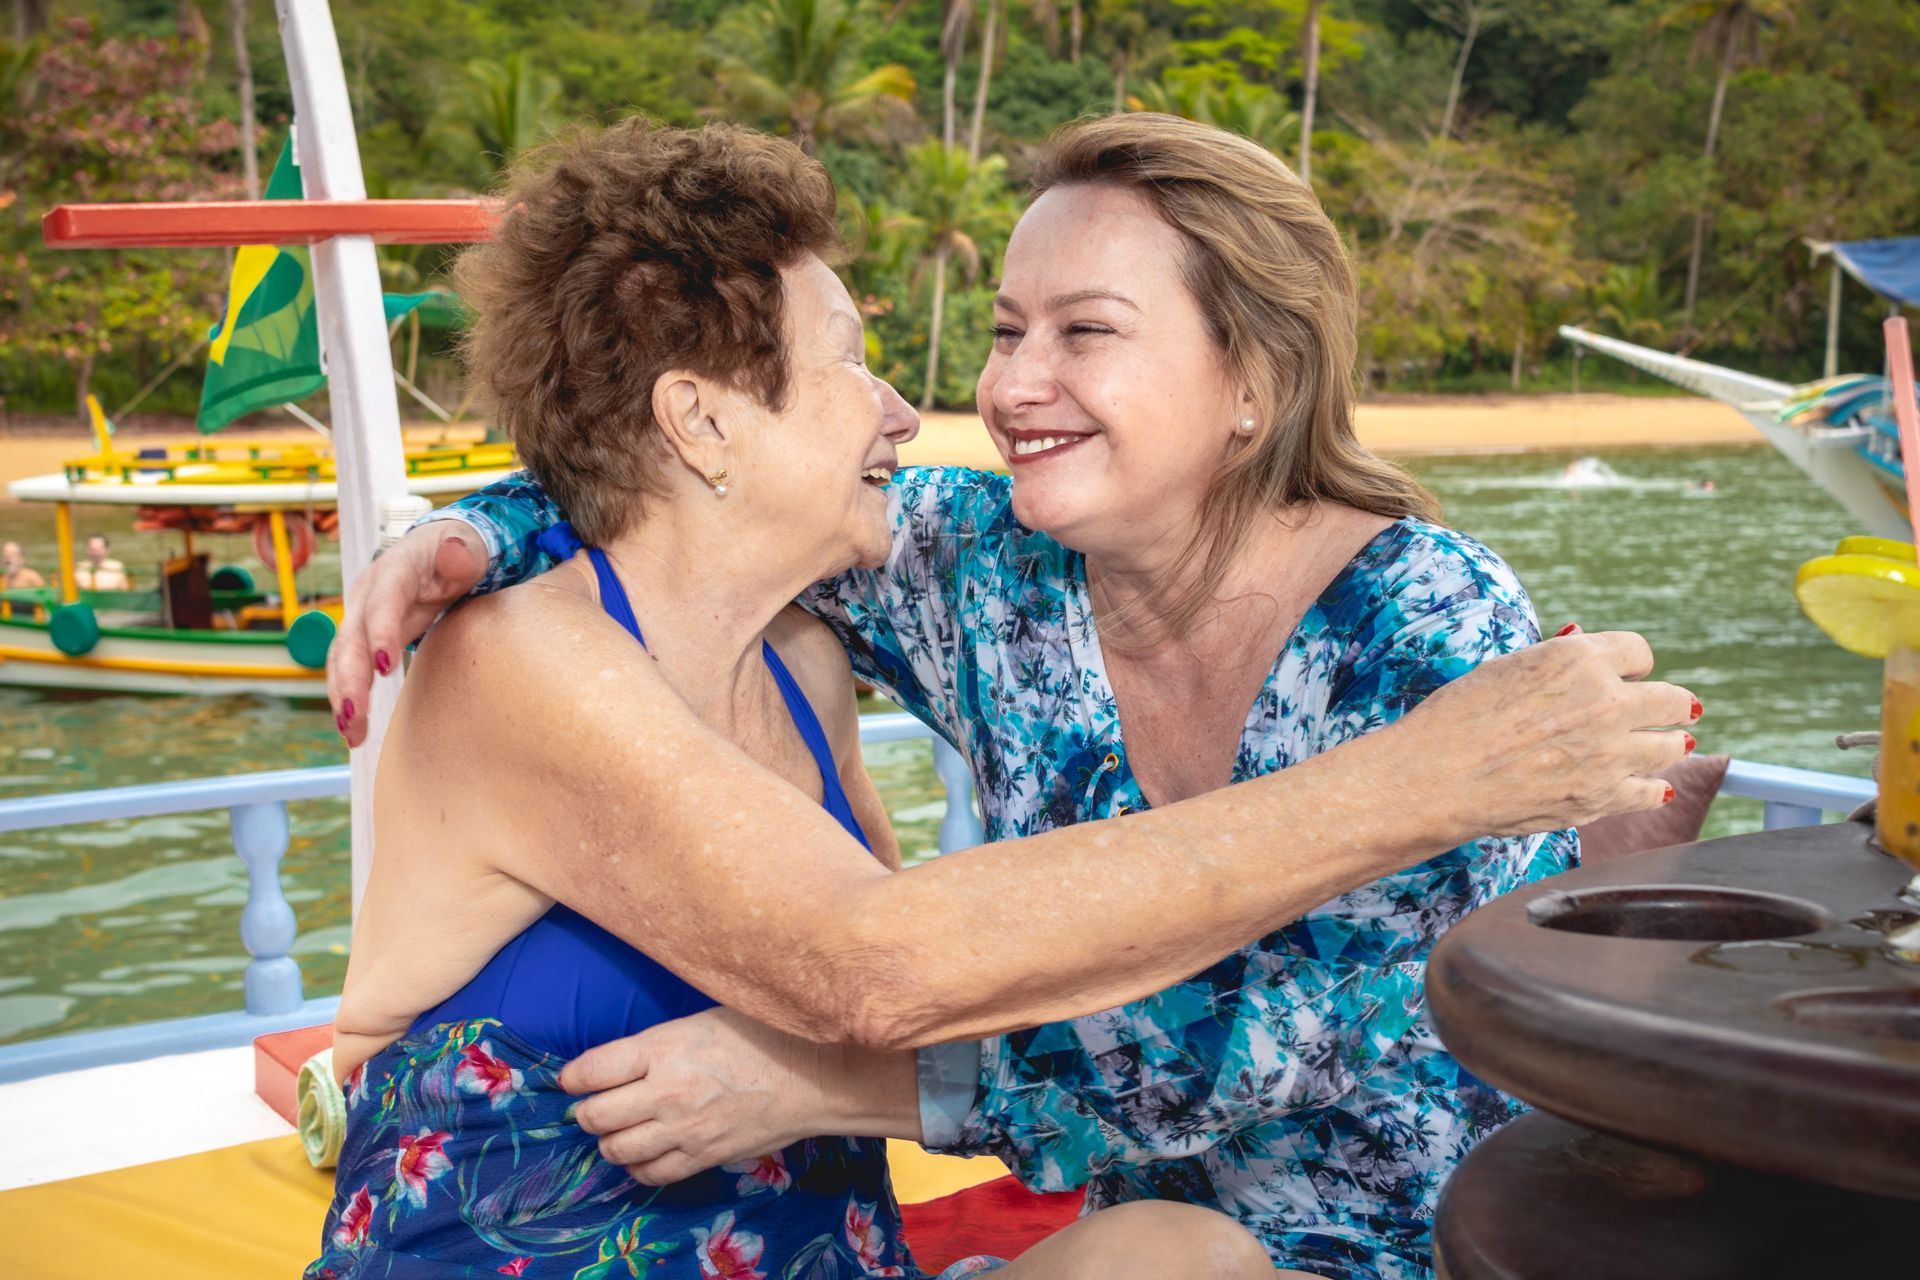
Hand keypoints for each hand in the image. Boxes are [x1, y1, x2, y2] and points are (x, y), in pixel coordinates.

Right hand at [328, 522, 486, 745]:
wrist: (434, 551)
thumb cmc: (456, 553)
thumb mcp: (467, 549)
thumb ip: (461, 554)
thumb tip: (455, 547)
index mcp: (394, 570)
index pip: (383, 602)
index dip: (380, 631)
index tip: (384, 666)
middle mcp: (367, 594)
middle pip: (352, 637)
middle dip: (350, 677)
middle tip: (354, 714)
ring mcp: (360, 616)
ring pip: (342, 658)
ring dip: (343, 696)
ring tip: (352, 732)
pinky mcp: (361, 637)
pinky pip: (348, 668)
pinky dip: (348, 697)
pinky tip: (353, 729)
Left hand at [560, 1007, 918, 1184]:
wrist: (812, 1078)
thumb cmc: (763, 1036)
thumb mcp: (705, 1018)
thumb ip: (661, 1041)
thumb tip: (624, 1058)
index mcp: (664, 1048)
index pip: (593, 1070)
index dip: (574, 1076)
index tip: (573, 1078)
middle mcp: (665, 1092)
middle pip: (596, 1115)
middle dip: (586, 1110)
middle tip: (594, 1103)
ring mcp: (682, 1130)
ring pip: (616, 1149)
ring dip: (609, 1139)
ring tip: (618, 1127)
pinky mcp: (701, 1157)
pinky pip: (650, 1174)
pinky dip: (637, 1166)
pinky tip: (643, 1152)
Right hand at [1397, 628, 1700, 838]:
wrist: (1438, 776)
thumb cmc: (1459, 717)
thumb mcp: (1507, 668)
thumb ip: (1555, 661)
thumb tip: (1582, 645)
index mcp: (1580, 659)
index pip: (1640, 652)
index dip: (1634, 665)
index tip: (1632, 675)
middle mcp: (1606, 702)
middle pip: (1672, 699)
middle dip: (1674, 704)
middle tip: (1681, 709)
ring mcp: (1610, 753)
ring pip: (1670, 746)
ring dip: (1670, 744)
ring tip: (1674, 745)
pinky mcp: (1603, 797)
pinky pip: (1650, 791)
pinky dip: (1653, 788)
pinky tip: (1653, 786)